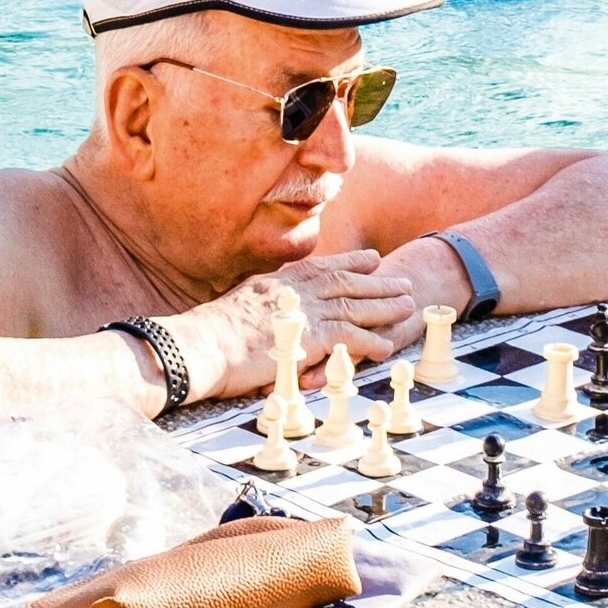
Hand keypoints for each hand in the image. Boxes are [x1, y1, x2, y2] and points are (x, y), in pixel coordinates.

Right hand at [197, 250, 423, 394]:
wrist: (199, 346)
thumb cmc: (209, 334)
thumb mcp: (239, 305)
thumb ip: (262, 301)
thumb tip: (267, 304)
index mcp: (279, 282)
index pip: (322, 267)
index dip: (350, 263)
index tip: (373, 260)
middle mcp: (295, 291)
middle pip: (346, 283)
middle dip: (378, 283)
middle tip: (404, 282)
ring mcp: (303, 312)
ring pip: (354, 306)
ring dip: (383, 307)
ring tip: (408, 308)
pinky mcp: (306, 339)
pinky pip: (347, 338)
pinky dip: (368, 342)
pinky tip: (386, 347)